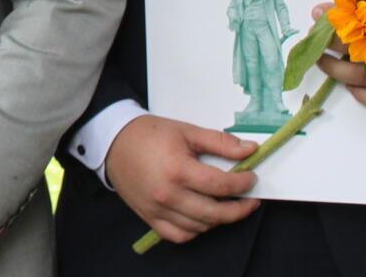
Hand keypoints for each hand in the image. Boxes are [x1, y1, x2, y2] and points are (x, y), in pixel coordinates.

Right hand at [104, 114, 259, 245]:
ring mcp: (158, 210)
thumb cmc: (150, 134)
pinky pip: (179, 235)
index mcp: (178, 170)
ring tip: (228, 206)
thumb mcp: (186, 131)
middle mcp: (168, 195)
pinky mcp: (150, 218)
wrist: (113, 143)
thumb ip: (220, 142)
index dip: (242, 184)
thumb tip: (250, 150)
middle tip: (250, 199)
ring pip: (200, 226)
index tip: (251, 177)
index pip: (221, 185)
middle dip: (240, 208)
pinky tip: (203, 218)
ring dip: (220, 219)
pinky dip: (196, 230)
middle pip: (215, 213)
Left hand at [312, 3, 365, 108]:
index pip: (361, 23)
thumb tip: (328, 7)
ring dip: (339, 71)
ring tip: (323, 61)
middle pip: (358, 52)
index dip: (335, 19)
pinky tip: (350, 85)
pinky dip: (362, 94)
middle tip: (315, 38)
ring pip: (365, 80)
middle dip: (332, 46)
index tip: (318, 13)